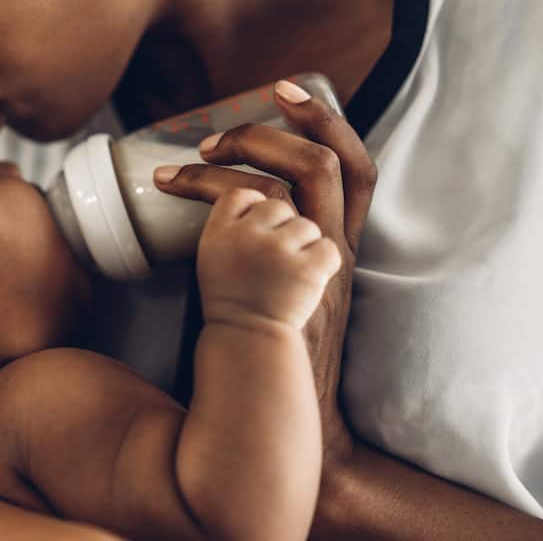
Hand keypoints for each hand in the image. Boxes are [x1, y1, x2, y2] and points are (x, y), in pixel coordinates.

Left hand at [153, 80, 377, 463]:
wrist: (285, 417)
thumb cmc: (272, 353)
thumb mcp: (287, 290)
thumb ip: (268, 250)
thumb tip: (218, 209)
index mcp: (340, 246)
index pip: (358, 169)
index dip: (326, 121)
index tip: (286, 90)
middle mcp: (337, 250)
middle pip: (333, 163)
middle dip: (284, 124)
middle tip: (227, 123)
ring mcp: (315, 267)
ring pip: (297, 180)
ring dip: (245, 151)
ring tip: (197, 151)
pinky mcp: (287, 283)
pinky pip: (252, 216)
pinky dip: (210, 190)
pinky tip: (172, 187)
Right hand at [197, 187, 339, 330]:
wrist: (250, 348)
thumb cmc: (235, 305)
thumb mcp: (215, 258)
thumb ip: (232, 224)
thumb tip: (256, 194)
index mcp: (218, 235)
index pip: (239, 193)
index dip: (252, 202)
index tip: (254, 220)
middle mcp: (246, 238)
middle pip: (275, 200)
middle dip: (282, 221)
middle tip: (279, 243)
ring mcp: (279, 253)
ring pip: (306, 224)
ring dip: (304, 245)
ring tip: (291, 271)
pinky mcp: (308, 273)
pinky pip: (328, 248)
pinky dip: (323, 264)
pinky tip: (309, 280)